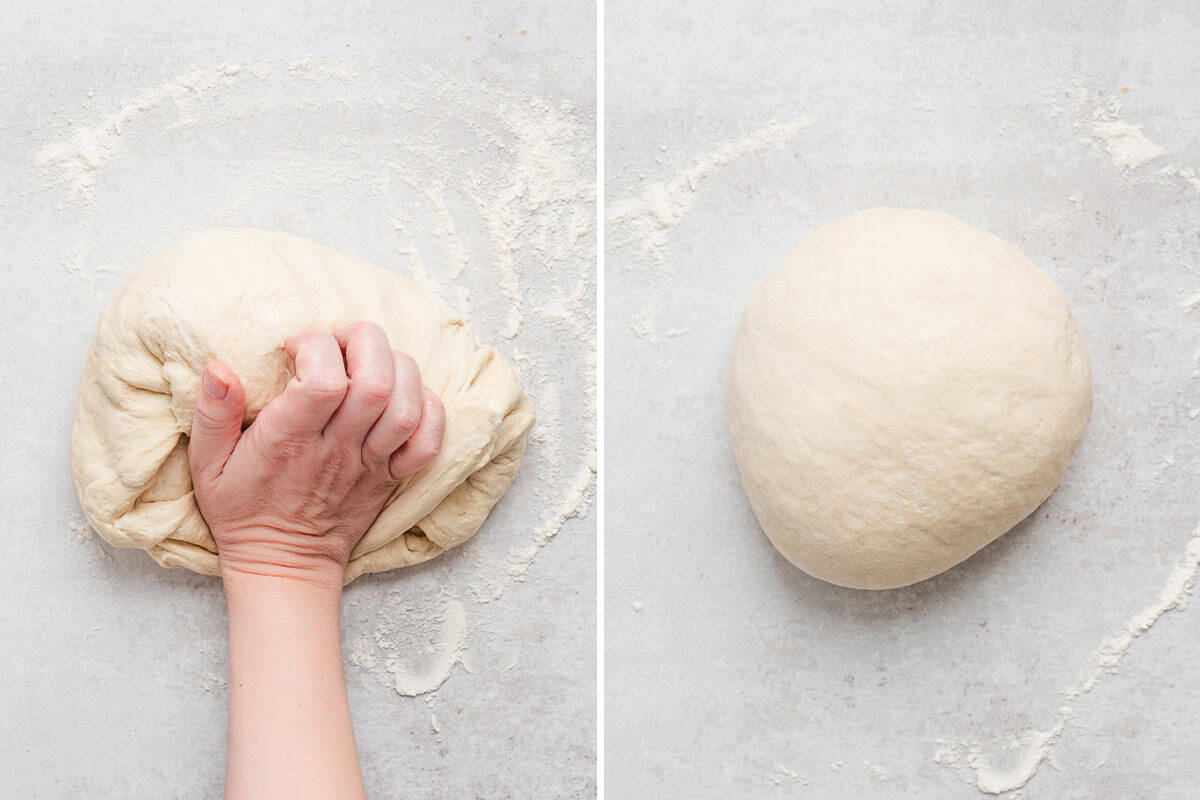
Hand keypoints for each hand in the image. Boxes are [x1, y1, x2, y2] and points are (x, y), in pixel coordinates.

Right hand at [188, 321, 445, 585]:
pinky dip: (429, 409)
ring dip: (398, 368)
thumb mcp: (206, 463)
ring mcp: (371, 464)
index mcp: (291, 440)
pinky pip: (429, 442)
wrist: (284, 564)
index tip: (295, 345)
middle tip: (341, 339)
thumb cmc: (241, 510)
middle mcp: (338, 449)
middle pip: (376, 383)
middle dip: (365, 343)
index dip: (316, 347)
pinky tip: (404, 394)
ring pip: (407, 406)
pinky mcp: (392, 476)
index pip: (323, 382)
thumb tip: (218, 368)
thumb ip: (211, 414)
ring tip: (370, 360)